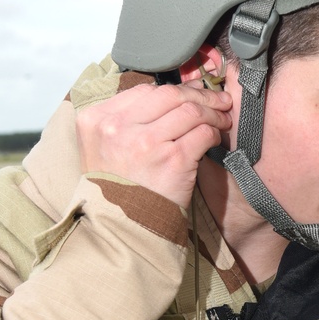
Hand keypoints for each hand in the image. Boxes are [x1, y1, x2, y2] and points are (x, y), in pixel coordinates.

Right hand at [75, 78, 232, 208]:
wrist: (123, 229)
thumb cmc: (116, 190)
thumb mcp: (100, 149)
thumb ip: (121, 121)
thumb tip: (162, 99)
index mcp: (96, 120)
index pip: (143, 90)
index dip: (173, 90)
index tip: (189, 95)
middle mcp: (118, 127)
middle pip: (169, 94)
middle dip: (199, 94)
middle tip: (217, 100)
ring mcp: (146, 142)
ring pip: (190, 110)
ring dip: (213, 112)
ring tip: (222, 118)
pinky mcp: (173, 160)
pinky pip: (203, 133)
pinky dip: (214, 132)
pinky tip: (215, 138)